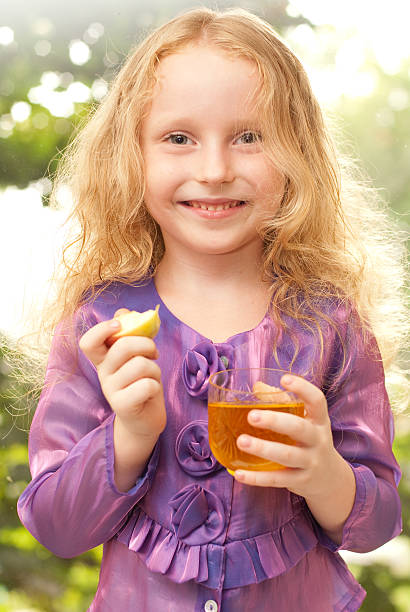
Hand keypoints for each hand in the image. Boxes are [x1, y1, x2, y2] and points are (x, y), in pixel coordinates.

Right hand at [79, 310, 165, 439]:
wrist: (144, 420)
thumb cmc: (141, 382)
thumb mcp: (136, 355)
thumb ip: (130, 332)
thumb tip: (124, 311)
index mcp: (103, 359)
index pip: (88, 341)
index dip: (101, 329)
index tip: (119, 325)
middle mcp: (102, 374)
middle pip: (123, 347)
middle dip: (146, 344)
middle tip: (153, 353)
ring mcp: (110, 391)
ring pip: (140, 365)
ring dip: (154, 369)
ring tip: (152, 376)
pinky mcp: (122, 406)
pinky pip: (147, 385)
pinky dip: (156, 386)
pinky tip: (151, 392)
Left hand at [234, 375, 341, 497]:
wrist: (331, 479)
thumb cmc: (310, 441)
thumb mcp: (306, 421)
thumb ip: (283, 403)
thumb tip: (257, 387)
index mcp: (319, 421)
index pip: (317, 401)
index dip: (303, 388)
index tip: (285, 379)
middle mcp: (318, 440)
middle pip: (299, 428)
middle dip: (275, 421)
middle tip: (252, 416)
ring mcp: (310, 462)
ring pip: (287, 455)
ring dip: (263, 448)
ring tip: (241, 441)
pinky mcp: (300, 481)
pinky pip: (277, 479)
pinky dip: (256, 478)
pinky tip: (238, 473)